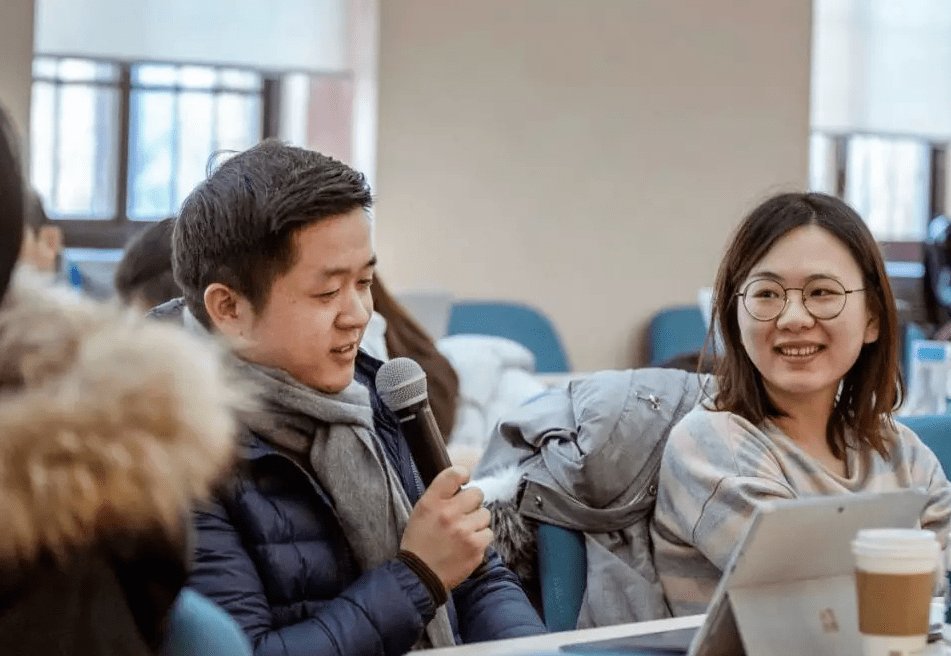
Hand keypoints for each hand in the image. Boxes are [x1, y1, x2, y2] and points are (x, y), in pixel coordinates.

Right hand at [400, 465, 492, 589]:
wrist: (420, 575)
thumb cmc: (420, 542)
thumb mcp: (421, 511)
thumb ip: (440, 496)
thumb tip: (462, 482)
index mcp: (432, 502)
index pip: (455, 473)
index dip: (463, 475)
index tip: (463, 481)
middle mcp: (449, 513)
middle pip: (477, 493)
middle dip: (472, 503)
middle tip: (463, 514)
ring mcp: (464, 530)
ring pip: (485, 514)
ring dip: (477, 522)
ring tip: (464, 533)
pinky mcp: (476, 547)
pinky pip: (489, 533)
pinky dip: (481, 539)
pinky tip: (468, 545)